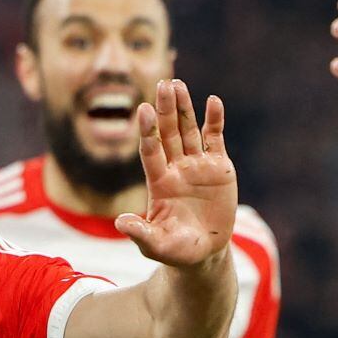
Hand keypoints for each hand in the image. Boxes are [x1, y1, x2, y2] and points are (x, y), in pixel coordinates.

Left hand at [115, 79, 236, 272]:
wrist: (203, 253)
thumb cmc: (175, 250)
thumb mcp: (157, 245)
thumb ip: (141, 233)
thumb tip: (120, 222)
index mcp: (159, 182)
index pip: (150, 151)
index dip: (147, 131)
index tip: (142, 109)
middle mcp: (175, 168)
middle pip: (168, 133)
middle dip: (165, 110)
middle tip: (163, 84)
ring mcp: (196, 165)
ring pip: (189, 130)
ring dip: (184, 108)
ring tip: (178, 84)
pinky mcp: (218, 166)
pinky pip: (215, 138)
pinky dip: (215, 120)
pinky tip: (213, 102)